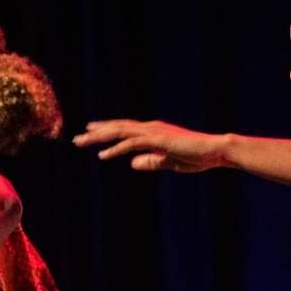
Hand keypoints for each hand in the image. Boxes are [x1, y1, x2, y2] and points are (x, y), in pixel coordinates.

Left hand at [73, 119, 229, 172]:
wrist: (215, 150)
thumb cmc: (196, 157)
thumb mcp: (168, 162)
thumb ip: (150, 161)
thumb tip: (131, 163)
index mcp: (153, 132)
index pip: (124, 129)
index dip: (106, 130)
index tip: (90, 132)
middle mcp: (150, 128)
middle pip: (117, 128)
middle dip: (96, 133)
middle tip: (76, 138)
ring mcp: (153, 133)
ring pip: (120, 132)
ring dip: (99, 137)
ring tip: (81, 142)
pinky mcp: (158, 141)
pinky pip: (132, 144)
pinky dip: (116, 148)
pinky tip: (102, 155)